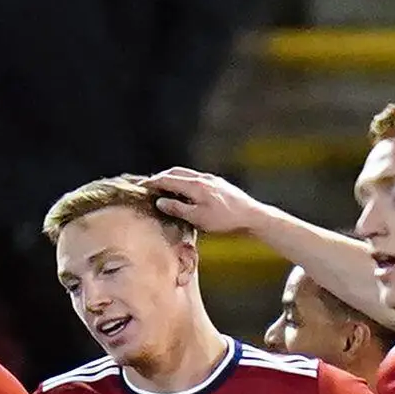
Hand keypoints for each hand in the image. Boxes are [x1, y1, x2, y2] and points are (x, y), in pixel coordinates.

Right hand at [146, 166, 266, 236]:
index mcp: (195, 185)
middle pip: (176, 172)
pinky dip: (185, 182)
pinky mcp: (218, 184)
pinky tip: (185, 192)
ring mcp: (212, 179)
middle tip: (151, 185)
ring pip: (187, 174)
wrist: (252, 217)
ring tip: (165, 188)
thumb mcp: (198, 219)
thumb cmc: (225, 221)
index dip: (153, 182)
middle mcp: (203, 178)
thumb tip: (160, 201)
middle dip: (161, 177)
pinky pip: (196, 179)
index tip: (142, 186)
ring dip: (173, 179)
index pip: (168, 179)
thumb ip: (177, 208)